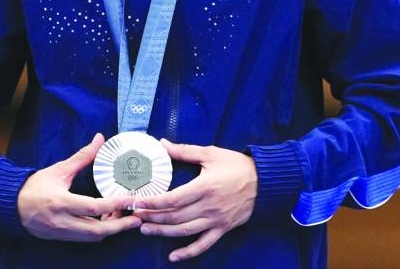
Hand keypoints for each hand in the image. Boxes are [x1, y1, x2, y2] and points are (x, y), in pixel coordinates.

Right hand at [17, 133, 140, 241]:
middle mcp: (62, 221)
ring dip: (111, 229)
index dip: (115, 205)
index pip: (93, 207)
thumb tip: (99, 139)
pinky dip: (99, 231)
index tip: (132, 200)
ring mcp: (62, 233)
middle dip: (120, 226)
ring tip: (125, 218)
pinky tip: (108, 221)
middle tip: (137, 217)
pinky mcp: (62, 238)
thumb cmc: (35, 186)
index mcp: (61, 202)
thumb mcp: (59, 169)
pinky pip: (85, 238)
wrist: (11, 206)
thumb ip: (82, 157)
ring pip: (93, 237)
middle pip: (97, 231)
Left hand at [133, 139, 257, 261]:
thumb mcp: (210, 153)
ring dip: (163, 232)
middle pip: (174, 216)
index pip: (172, 199)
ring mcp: (216, 220)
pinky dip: (188, 253)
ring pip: (184, 231)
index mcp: (204, 187)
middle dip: (152, 217)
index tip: (137, 203)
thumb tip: (162, 143)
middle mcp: (208, 206)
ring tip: (145, 230)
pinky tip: (173, 257)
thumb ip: (185, 151)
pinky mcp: (223, 228)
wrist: (265, 181)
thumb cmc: (237, 165)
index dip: (153, 203)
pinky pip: (203, 244)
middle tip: (135, 216)